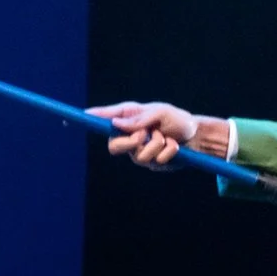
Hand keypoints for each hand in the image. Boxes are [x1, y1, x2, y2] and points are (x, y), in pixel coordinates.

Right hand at [91, 100, 205, 168]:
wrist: (195, 135)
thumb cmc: (176, 119)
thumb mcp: (159, 113)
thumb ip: (138, 119)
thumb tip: (115, 124)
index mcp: (129, 117)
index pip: (104, 118)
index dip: (91, 118)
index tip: (81, 116)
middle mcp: (130, 135)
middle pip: (113, 147)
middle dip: (129, 143)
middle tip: (144, 135)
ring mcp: (139, 151)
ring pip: (138, 155)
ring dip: (156, 144)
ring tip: (166, 137)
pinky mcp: (151, 163)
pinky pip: (155, 161)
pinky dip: (168, 152)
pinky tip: (173, 146)